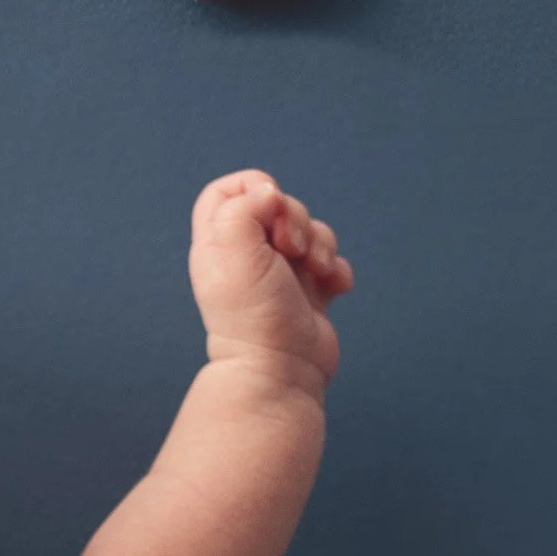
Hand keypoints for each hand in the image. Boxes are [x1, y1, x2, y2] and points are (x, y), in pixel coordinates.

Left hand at [188, 170, 353, 388]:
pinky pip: (332, 262)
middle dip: (296, 218)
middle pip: (278, 205)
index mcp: (219, 242)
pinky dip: (337, 270)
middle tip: (291, 249)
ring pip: (310, 230)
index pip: (227, 191)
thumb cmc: (252, 314)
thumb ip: (242, 209)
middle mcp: (247, 254)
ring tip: (314, 272)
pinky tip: (333, 288)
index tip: (269, 206)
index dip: (252, 186)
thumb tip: (268, 193)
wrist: (281, 369)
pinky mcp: (309, 290)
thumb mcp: (234, 251)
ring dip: (321, 245)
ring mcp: (280, 272)